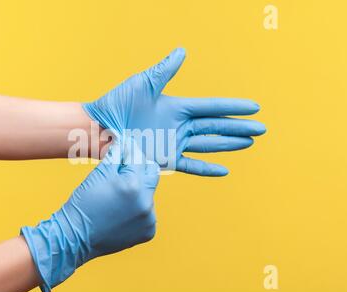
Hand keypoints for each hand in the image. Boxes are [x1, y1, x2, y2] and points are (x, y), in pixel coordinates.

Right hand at [21, 139, 158, 291]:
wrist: (75, 237)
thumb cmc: (84, 204)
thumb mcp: (99, 174)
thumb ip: (116, 155)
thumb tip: (124, 142)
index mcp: (134, 186)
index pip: (139, 158)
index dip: (129, 152)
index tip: (123, 149)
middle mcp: (146, 203)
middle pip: (152, 174)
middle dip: (139, 169)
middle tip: (123, 171)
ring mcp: (149, 219)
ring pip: (150, 194)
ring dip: (138, 191)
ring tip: (117, 198)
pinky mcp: (148, 232)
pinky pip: (148, 213)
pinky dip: (138, 210)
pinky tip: (121, 213)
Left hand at [83, 48, 265, 175]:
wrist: (99, 129)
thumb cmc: (117, 104)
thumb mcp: (143, 84)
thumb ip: (164, 71)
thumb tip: (182, 51)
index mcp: (177, 107)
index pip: (212, 107)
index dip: (233, 108)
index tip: (254, 107)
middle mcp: (179, 125)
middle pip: (216, 126)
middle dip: (239, 128)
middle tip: (261, 129)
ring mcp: (173, 143)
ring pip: (208, 144)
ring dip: (229, 144)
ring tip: (249, 143)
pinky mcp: (165, 159)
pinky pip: (190, 165)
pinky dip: (207, 169)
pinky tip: (224, 170)